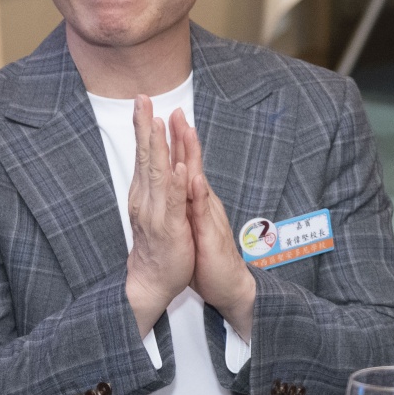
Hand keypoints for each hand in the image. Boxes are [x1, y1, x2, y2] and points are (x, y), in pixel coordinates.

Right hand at [124, 97, 193, 338]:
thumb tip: (156, 159)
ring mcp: (156, 212)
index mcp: (145, 192)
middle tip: (141, 99)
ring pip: (158, 174)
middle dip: (145, 127)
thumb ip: (156, 183)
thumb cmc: (158, 242)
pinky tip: (180, 168)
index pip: (144, 154)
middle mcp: (146, 198)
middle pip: (146, 157)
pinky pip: (174, 203)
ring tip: (157, 122)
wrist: (152, 281)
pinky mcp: (170, 227)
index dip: (143, 127)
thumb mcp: (157, 207)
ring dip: (158, 148)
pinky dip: (177, 184)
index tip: (142, 101)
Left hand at [169, 109, 256, 340]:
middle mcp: (203, 202)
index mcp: (195, 200)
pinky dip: (197, 192)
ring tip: (185, 130)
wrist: (228, 284)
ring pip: (198, 179)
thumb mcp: (193, 224)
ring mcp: (208, 215)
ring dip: (191, 155)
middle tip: (177, 109)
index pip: (184, 165)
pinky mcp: (210, 233)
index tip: (166, 116)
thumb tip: (178, 186)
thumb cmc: (208, 256)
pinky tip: (192, 177)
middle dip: (184, 136)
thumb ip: (187, 204)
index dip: (176, 141)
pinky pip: (202, 210)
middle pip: (192, 163)